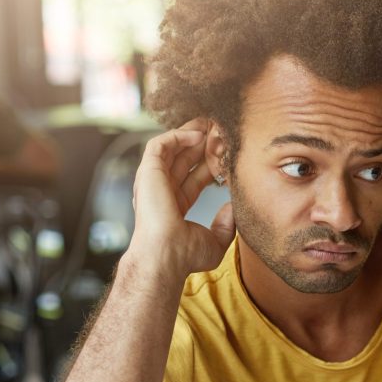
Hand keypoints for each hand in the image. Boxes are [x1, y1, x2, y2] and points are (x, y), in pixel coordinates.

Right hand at [129, 119, 234, 276]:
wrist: (166, 256)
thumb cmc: (186, 255)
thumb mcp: (215, 241)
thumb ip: (226, 225)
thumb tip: (233, 208)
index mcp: (175, 204)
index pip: (195, 176)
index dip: (212, 163)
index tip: (229, 153)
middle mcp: (162, 190)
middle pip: (184, 158)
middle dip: (203, 143)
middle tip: (222, 130)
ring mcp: (153, 180)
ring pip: (172, 147)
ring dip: (191, 134)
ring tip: (212, 124)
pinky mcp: (147, 171)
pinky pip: (160, 144)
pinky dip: (178, 135)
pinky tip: (199, 135)